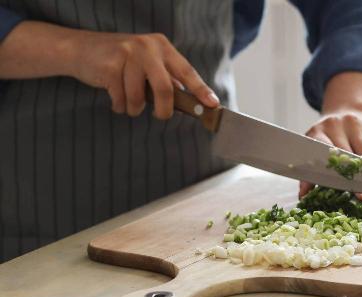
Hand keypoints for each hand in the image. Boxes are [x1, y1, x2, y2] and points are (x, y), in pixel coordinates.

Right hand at [71, 31, 218, 118]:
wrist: (79, 49)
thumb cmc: (119, 62)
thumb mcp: (147, 64)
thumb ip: (166, 79)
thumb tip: (189, 102)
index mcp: (161, 46)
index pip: (187, 71)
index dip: (201, 90)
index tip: (213, 104)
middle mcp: (147, 47)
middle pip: (166, 89)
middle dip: (164, 110)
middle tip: (161, 116)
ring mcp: (128, 54)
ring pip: (139, 98)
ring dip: (134, 108)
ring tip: (128, 102)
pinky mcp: (110, 65)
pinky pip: (121, 99)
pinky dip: (119, 105)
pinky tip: (112, 94)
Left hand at [304, 110, 361, 201]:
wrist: (343, 112)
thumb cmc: (325, 139)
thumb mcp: (312, 153)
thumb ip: (308, 175)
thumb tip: (303, 196)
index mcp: (318, 132)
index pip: (326, 155)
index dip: (334, 174)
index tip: (341, 190)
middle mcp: (336, 125)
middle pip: (348, 156)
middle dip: (356, 179)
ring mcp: (356, 125)